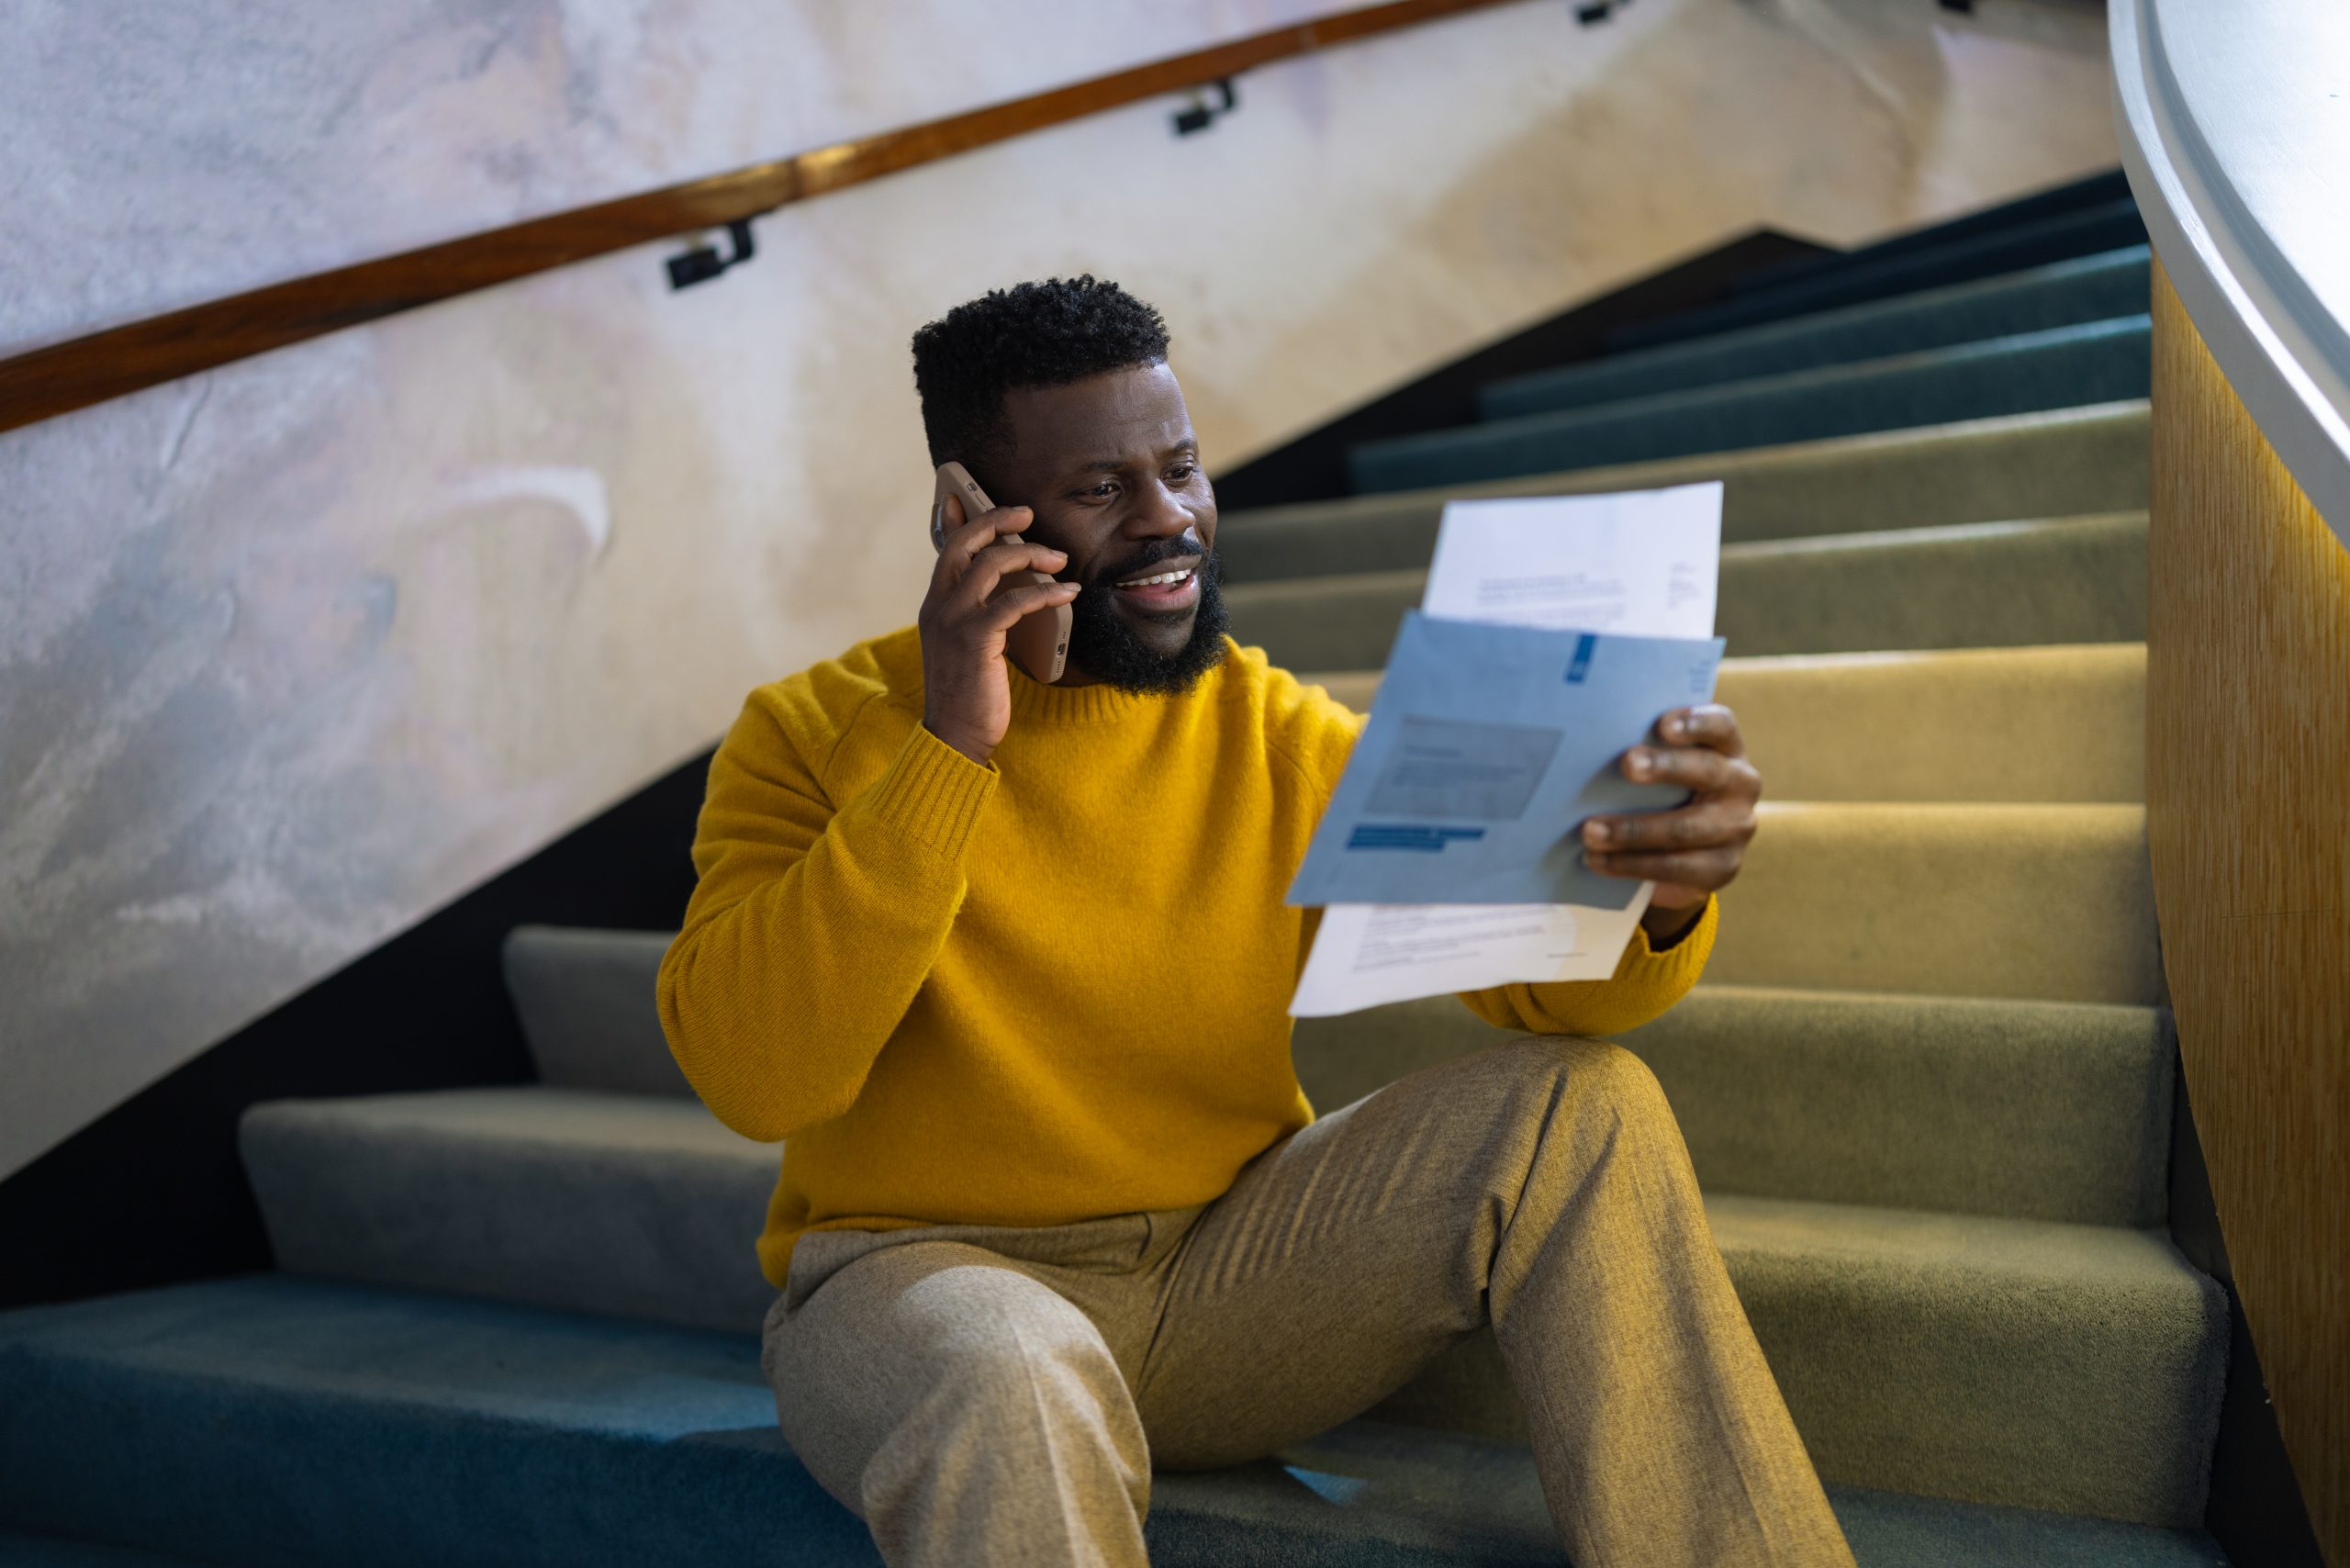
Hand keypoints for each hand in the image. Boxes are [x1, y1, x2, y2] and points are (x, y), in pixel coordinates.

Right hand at [918, 493, 1081, 765]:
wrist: (954, 734)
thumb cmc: (968, 692)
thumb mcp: (965, 646)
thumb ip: (977, 615)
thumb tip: (1007, 592)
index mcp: (934, 604)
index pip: (946, 548)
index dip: (963, 518)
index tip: (984, 501)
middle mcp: (939, 606)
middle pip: (965, 544)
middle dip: (997, 520)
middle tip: (1027, 515)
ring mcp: (954, 621)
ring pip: (992, 565)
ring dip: (1031, 555)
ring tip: (1059, 560)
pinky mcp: (975, 639)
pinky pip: (1015, 602)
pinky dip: (1046, 592)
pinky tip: (1068, 593)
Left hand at [1580, 705, 1761, 941]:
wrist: (1680, 854)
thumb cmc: (1660, 792)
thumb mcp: (1657, 769)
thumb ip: (1640, 752)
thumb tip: (1584, 745)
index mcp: (1725, 748)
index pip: (1720, 726)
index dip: (1696, 723)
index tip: (1663, 724)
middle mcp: (1740, 783)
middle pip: (1707, 770)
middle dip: (1664, 767)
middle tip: (1626, 765)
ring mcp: (1736, 827)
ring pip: (1685, 828)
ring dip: (1633, 830)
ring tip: (1590, 832)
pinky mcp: (1722, 867)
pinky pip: (1675, 867)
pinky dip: (1631, 864)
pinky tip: (1598, 860)